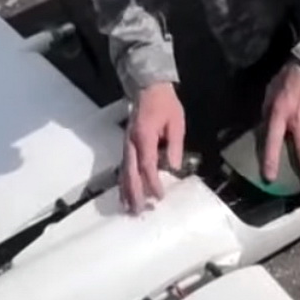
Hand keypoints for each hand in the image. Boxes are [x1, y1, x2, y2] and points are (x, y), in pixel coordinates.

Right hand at [121, 82, 184, 213]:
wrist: (148, 88)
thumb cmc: (165, 104)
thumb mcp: (176, 123)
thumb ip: (175, 145)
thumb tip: (173, 167)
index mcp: (144, 137)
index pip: (148, 165)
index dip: (153, 183)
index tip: (160, 197)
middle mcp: (131, 143)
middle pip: (131, 173)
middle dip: (135, 193)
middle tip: (139, 211)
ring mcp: (126, 145)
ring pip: (124, 172)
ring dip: (127, 191)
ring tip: (129, 209)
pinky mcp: (126, 146)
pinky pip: (123, 167)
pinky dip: (123, 182)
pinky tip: (124, 194)